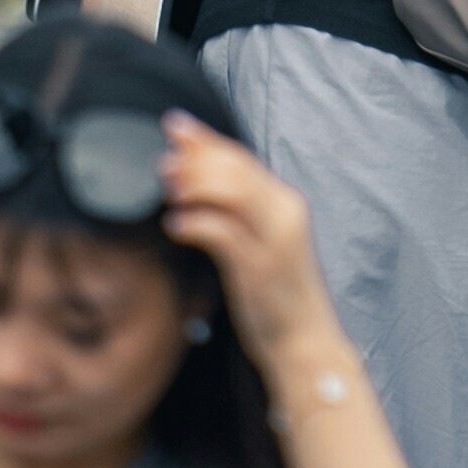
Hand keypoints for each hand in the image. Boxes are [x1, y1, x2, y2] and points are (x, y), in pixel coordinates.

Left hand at [155, 120, 341, 387]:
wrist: (305, 343)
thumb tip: (193, 185)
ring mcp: (275, 240)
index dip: (206, 139)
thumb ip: (237, 213)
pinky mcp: (260, 268)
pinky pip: (224, 234)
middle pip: (236, 168)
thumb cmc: (276, 294)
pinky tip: (175, 226)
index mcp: (284, 203)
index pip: (242, 158)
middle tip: (161, 159)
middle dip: (195, 157)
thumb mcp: (260, 244)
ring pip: (233, 192)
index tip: (174, 124)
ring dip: (195, 184)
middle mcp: (285, 213)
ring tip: (166, 188)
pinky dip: (196, 223)